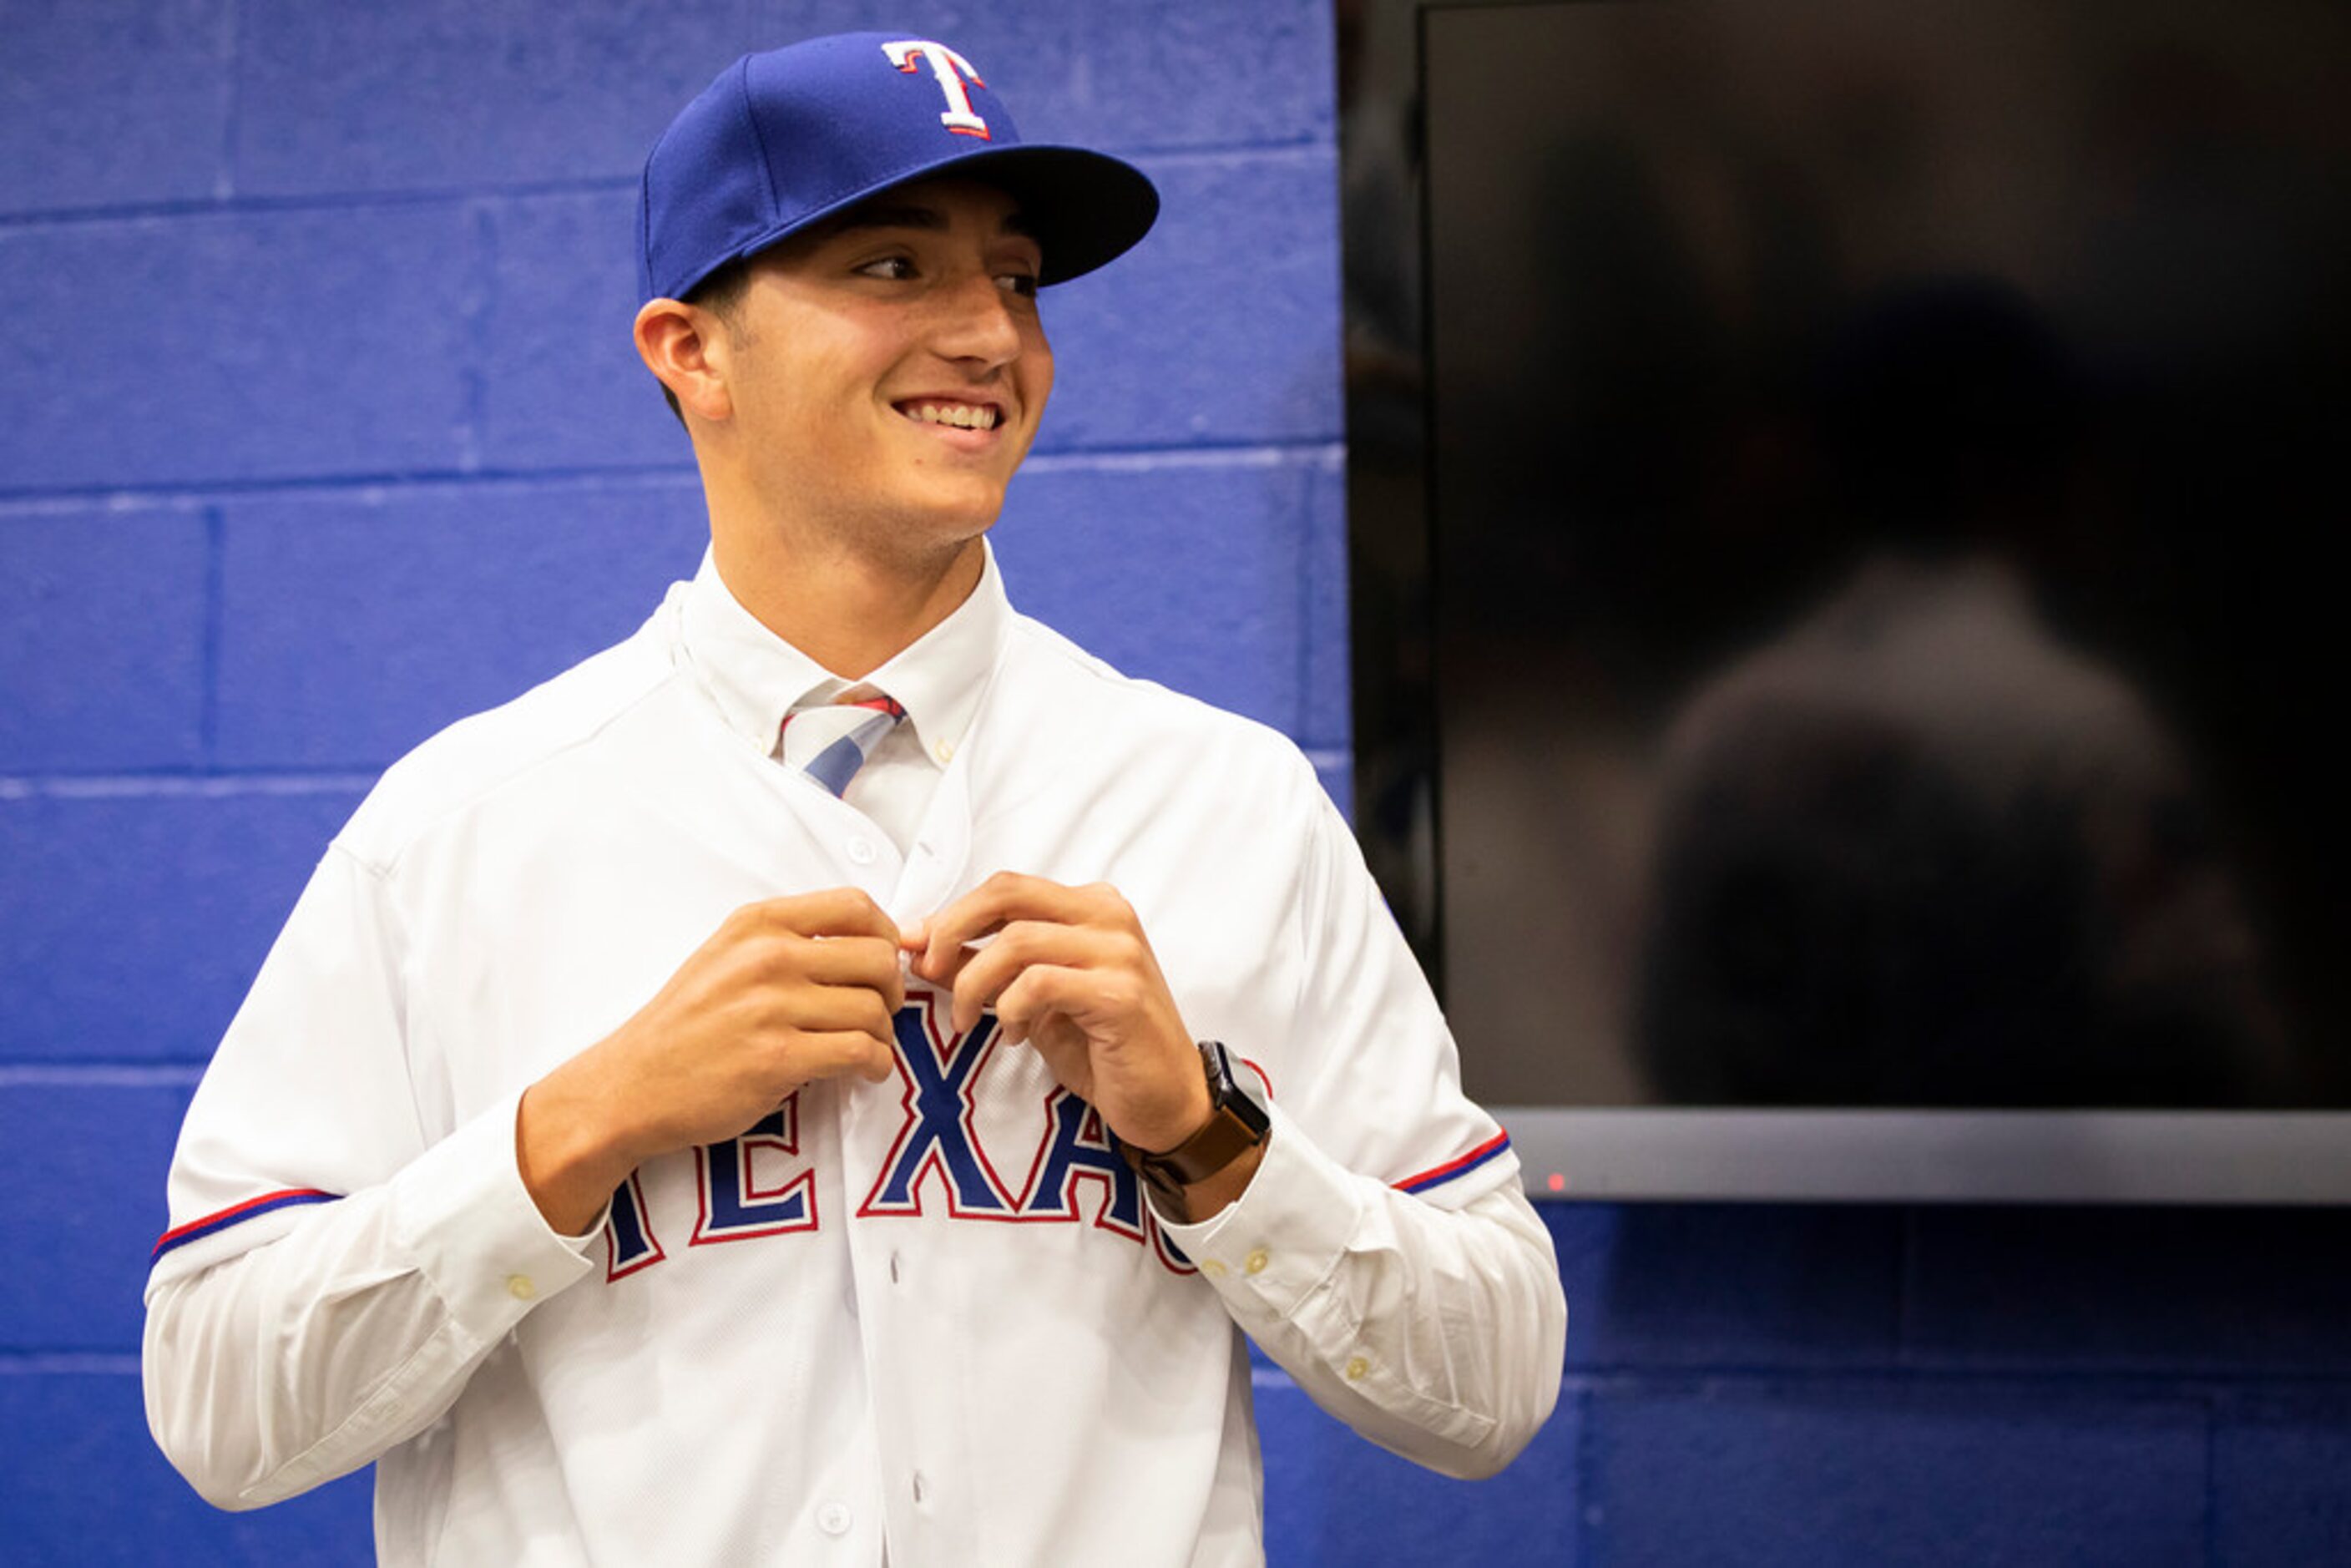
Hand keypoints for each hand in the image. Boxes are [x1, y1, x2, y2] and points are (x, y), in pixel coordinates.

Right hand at [517, 888, 902, 1232]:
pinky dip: (876, 1065)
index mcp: (757, 923)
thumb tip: (866, 941)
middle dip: (891, 990)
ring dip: (882, 1035)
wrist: (631, 1086)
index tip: (883, 963)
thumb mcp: (726, 956)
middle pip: (877, 958)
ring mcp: (771, 1008)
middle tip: (881, 1012)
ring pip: (874, 1010)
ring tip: (866, 1047)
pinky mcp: (777, 1059)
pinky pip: (861, 1052)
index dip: (887, 935)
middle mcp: (766, 957)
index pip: (855, 905)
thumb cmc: (686, 1025)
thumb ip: (786, 940)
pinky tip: (864, 1071)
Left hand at [906, 873, 1211, 1154]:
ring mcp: (1119, 952)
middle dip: (952, 930)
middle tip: (928, 971)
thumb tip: (923, 947)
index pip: (1007, 887)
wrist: (1168, 1100)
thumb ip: (989, 967)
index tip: (917, 948)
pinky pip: (1038, 983)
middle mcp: (1109, 917)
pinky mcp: (1119, 993)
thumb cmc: (1103, 1049)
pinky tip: (1013, 1035)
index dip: (952, 914)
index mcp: (1091, 907)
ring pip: (1016, 941)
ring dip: (974, 984)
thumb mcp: (1034, 1000)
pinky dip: (1009, 1009)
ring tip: (969, 1020)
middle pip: (1007, 894)